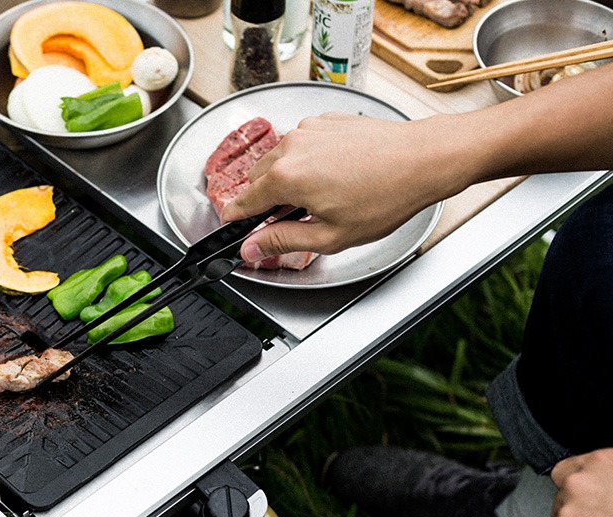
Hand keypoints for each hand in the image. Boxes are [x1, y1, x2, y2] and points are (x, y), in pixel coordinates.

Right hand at [220, 112, 466, 263]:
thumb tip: (250, 249)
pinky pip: (301, 145)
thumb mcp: (330, 236)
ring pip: (279, 160)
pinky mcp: (326, 120)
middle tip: (294, 221)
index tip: (238, 231)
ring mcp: (308, 129)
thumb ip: (281, 241)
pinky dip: (307, 161)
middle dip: (267, 201)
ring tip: (322, 198)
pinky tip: (335, 176)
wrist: (425, 158)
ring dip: (288, 180)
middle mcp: (291, 147)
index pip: (242, 203)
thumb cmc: (386, 196)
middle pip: (257, 180)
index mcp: (286, 177)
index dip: (237, 222)